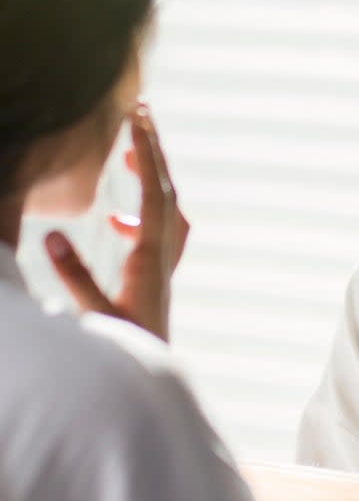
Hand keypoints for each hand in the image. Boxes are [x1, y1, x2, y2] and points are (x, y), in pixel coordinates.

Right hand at [45, 105, 188, 341]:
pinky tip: (113, 224)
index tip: (137, 117)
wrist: (151, 385)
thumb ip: (73, 275)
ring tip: (126, 157)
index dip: (146, 152)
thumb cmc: (125, 351)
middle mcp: (164, 256)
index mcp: (152, 257)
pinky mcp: (156, 280)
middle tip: (140, 115)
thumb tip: (51, 233)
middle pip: (166, 190)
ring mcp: (163, 267)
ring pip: (165, 209)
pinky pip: (157, 234)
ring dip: (150, 179)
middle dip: (153, 152)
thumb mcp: (94, 313)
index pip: (154, 192)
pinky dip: (141, 215)